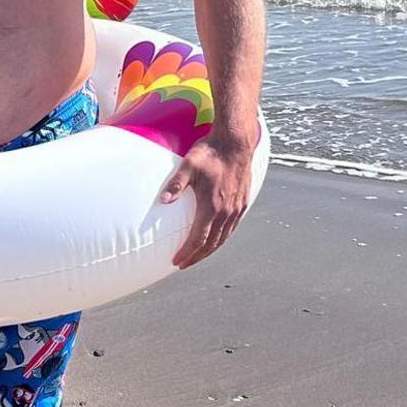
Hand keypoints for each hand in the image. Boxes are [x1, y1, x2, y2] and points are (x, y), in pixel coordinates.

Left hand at [161, 134, 255, 268]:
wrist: (235, 142)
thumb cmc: (210, 152)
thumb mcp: (188, 165)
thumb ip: (176, 183)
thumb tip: (163, 200)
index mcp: (212, 206)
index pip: (199, 239)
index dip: (187, 253)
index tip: (176, 262)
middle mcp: (226, 212)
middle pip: (211, 244)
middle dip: (196, 257)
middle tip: (183, 264)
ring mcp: (236, 209)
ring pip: (223, 238)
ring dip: (209, 250)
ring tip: (197, 255)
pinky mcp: (243, 203)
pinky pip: (232, 228)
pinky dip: (222, 238)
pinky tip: (216, 238)